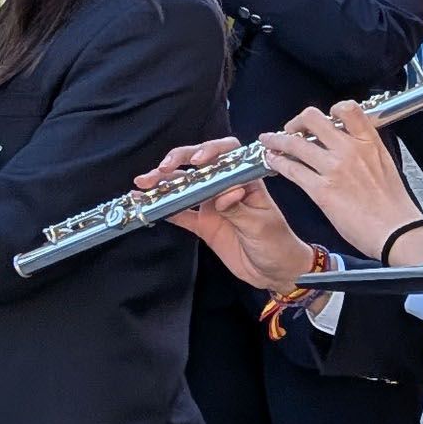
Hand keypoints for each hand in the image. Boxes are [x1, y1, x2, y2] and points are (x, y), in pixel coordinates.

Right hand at [147, 139, 322, 290]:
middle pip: (200, 165)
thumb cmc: (279, 244)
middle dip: (178, 161)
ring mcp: (213, 205)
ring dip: (164, 183)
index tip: (197, 161)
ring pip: (185, 186)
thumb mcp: (261, 226)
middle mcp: (227, 186)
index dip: (211, 151)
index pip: (228, 153)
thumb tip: (224, 194)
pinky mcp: (204, 225)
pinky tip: (146, 202)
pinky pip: (180, 213)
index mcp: (246, 180)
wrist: (277, 272)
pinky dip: (164, 207)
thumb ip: (239, 209)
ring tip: (143, 183)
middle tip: (162, 169)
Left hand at [264, 100, 422, 257]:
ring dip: (277, 140)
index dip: (329, 110)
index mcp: (369, 142)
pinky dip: (278, 162)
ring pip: (295, 143)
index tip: (321, 120)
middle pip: (313, 119)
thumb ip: (366, 150)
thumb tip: (351, 144)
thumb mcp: (385, 165)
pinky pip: (292, 169)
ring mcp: (334, 169)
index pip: (346, 109)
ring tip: (270, 142)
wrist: (397, 231)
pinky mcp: (322, 190)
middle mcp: (350, 150)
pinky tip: (273, 162)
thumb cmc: (394, 206)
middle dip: (296, 122)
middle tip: (291, 130)